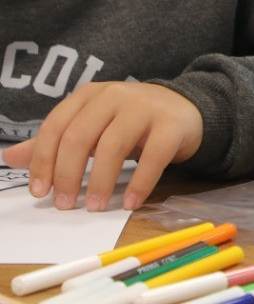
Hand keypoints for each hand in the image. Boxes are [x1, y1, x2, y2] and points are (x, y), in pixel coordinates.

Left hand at [0, 82, 202, 211]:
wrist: (185, 108)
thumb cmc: (131, 121)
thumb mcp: (92, 126)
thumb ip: (55, 142)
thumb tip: (10, 158)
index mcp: (89, 95)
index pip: (56, 127)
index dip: (43, 161)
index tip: (39, 192)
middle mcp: (115, 96)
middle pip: (81, 136)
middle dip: (68, 174)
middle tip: (65, 205)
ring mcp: (145, 108)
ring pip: (114, 146)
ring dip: (101, 181)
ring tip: (95, 207)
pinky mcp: (171, 125)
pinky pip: (153, 157)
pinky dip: (140, 183)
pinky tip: (130, 203)